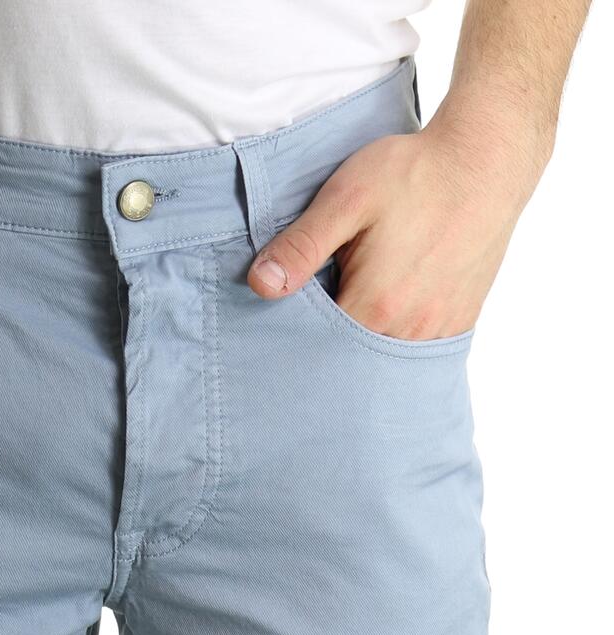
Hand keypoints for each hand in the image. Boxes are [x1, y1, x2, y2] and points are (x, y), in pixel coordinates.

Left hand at [247, 102, 551, 339]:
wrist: (486, 160)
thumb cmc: (413, 174)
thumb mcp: (345, 200)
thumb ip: (302, 246)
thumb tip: (261, 285)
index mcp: (375, 306)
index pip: (318, 349)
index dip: (294, 340)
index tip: (283, 325)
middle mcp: (409, 330)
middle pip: (352, 361)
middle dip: (326, 350)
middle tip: (310, 327)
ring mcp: (439, 329)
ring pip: (384, 360)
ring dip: (360, 349)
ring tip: (342, 324)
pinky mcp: (460, 321)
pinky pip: (416, 352)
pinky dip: (391, 345)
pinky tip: (380, 323)